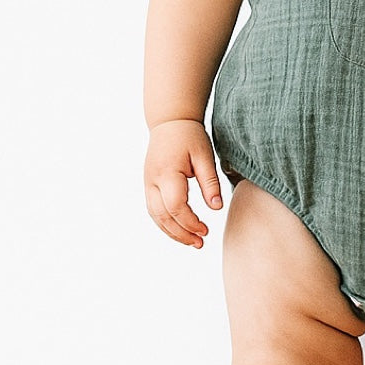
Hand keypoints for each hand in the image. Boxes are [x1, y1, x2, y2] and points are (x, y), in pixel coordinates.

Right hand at [144, 119, 223, 246]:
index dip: (191, 223)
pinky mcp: (148, 184)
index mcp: (167, 173)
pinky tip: (180, 230)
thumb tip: (216, 208)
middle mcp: (152, 181)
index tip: (207, 231)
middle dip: (181, 234)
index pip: (176, 207)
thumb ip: (210, 182)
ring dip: (172, 232)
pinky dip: (165, 223)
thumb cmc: (189, 136)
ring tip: (191, 242)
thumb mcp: (205, 156)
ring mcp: (147, 183)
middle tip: (200, 243)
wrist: (169, 121)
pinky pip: (153, 210)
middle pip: (163, 217)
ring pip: (155, 216)